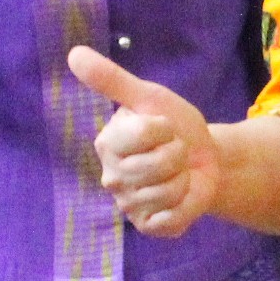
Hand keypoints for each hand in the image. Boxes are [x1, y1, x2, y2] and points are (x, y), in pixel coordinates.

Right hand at [74, 47, 221, 235]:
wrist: (206, 158)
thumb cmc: (174, 126)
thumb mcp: (149, 97)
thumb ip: (112, 80)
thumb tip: (74, 53)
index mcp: (107, 143)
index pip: (145, 133)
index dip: (165, 128)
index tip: (164, 128)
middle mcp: (112, 176)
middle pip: (160, 165)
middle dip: (179, 154)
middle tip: (174, 152)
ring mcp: (128, 205)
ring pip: (169, 191)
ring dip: (184, 179)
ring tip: (177, 173)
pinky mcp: (147, 226)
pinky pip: (172, 218)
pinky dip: (187, 204)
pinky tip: (180, 196)